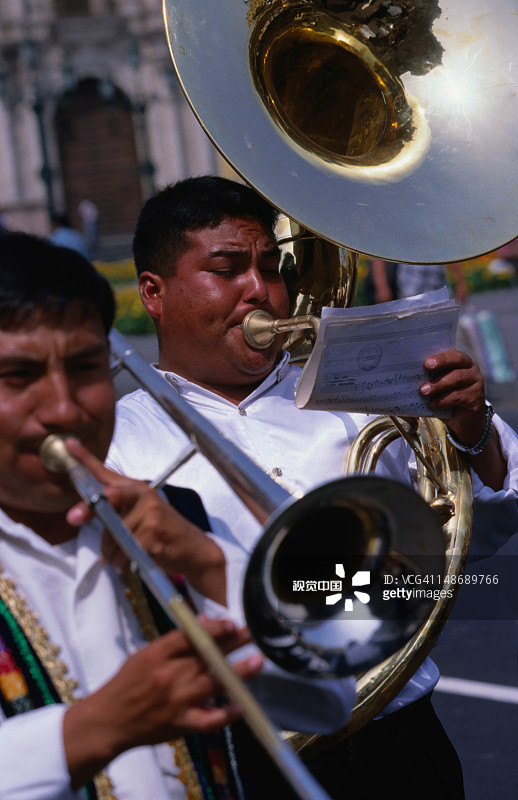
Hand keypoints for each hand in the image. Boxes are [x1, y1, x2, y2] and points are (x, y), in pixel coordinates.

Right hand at [64, 617, 262, 787]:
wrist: (108, 722)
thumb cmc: (127, 683)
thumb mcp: (145, 654)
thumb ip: (174, 642)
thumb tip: (202, 624)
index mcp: (157, 654)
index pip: (189, 636)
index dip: (213, 628)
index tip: (232, 623)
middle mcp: (169, 675)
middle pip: (207, 656)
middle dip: (233, 643)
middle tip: (253, 634)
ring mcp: (176, 701)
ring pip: (213, 684)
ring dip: (238, 672)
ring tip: (257, 661)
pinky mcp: (180, 724)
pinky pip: (208, 720)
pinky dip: (226, 714)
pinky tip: (242, 706)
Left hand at [65, 439, 225, 603]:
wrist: (193, 548)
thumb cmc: (162, 530)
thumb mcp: (140, 512)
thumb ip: (113, 508)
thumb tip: (77, 514)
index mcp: (137, 488)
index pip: (107, 472)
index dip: (86, 458)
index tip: (69, 445)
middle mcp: (144, 496)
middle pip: (107, 497)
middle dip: (87, 509)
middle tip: (72, 518)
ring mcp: (150, 515)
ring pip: (112, 534)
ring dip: (109, 552)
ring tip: (117, 557)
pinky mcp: (153, 535)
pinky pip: (124, 552)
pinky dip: (121, 562)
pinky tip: (128, 563)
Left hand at [419, 349, 485, 444]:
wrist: (463, 420)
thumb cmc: (447, 398)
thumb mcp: (439, 386)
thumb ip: (430, 378)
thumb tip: (410, 374)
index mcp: (462, 362)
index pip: (453, 353)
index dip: (440, 356)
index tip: (426, 361)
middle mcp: (472, 369)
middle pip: (457, 361)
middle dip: (441, 362)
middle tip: (425, 367)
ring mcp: (476, 383)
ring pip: (457, 378)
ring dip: (438, 384)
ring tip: (423, 391)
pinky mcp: (476, 399)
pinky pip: (458, 396)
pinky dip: (442, 400)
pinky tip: (432, 404)